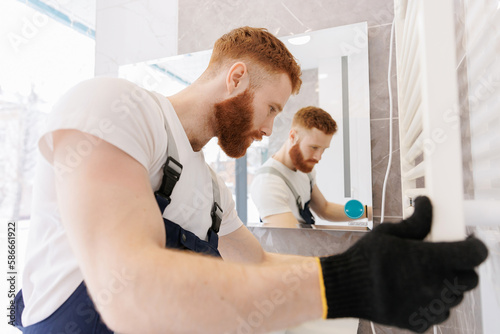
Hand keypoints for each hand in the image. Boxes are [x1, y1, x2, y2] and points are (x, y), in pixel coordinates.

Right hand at [317, 196, 487, 332]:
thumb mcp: (390, 232)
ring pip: (455, 296)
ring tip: (423, 275)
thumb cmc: (366, 260)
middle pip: (470, 278)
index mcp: (430, 260)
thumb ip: (416, 220)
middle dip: (460, 266)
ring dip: (446, 285)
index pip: (474, 254)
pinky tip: (414, 291)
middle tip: (443, 258)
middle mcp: (435, 286)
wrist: (346, 287)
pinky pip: (438, 312)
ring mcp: (429, 307)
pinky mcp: (420, 322)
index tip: (468, 241)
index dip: (474, 245)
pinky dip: (432, 303)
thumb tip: (426, 204)